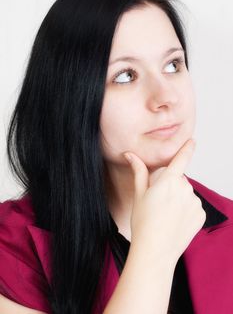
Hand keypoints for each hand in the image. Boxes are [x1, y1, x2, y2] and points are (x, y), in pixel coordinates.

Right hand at [123, 139, 205, 260]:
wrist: (155, 251)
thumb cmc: (143, 223)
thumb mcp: (139, 194)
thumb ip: (139, 171)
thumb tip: (130, 154)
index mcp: (169, 181)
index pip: (181, 159)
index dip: (187, 148)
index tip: (192, 141)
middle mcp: (185, 189)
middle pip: (179, 180)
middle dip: (171, 186)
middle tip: (158, 202)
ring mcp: (195, 202)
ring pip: (186, 193)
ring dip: (178, 198)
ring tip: (166, 214)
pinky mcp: (201, 215)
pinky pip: (193, 206)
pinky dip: (186, 210)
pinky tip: (175, 221)